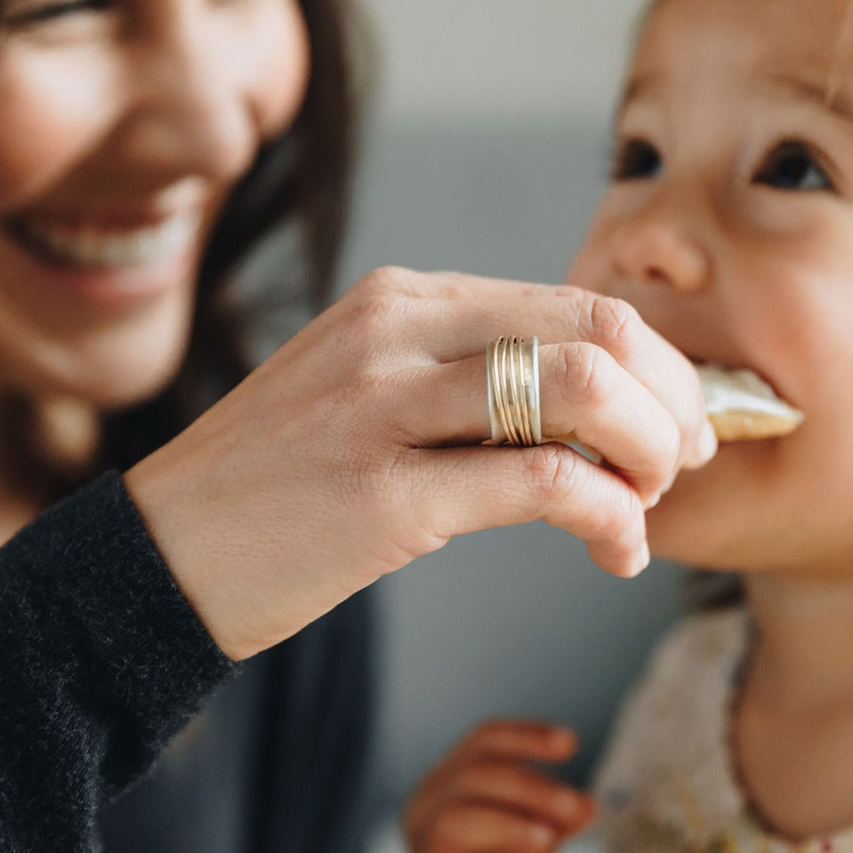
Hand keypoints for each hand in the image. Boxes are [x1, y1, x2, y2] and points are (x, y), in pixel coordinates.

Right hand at [126, 267, 714, 657]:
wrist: (163, 553)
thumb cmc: (282, 481)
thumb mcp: (374, 395)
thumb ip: (474, 384)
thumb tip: (600, 415)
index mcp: (404, 299)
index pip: (577, 302)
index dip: (658, 362)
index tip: (684, 418)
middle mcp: (398, 330)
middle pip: (599, 330)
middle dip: (675, 400)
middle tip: (688, 461)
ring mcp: (384, 404)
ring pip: (582, 390)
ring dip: (651, 454)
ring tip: (647, 505)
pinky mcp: (380, 493)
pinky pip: (541, 482)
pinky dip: (609, 516)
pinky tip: (615, 551)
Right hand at [404, 720, 595, 852]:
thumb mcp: (544, 827)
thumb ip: (562, 814)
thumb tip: (587, 807)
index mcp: (454, 774)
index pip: (486, 739)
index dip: (527, 735)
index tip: (571, 743)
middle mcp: (429, 801)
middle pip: (476, 774)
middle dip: (532, 787)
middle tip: (577, 806)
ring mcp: (421, 847)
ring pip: (455, 817)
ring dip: (509, 825)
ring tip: (549, 840)